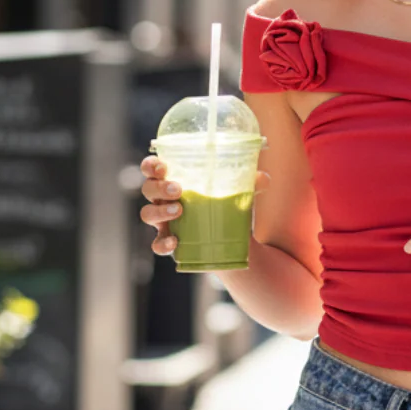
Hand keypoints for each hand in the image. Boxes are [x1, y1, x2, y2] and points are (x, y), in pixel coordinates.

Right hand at [138, 153, 269, 255]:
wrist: (231, 240)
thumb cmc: (226, 206)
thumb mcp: (238, 193)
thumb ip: (250, 184)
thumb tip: (263, 177)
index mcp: (174, 180)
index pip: (152, 168)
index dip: (151, 165)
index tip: (162, 167)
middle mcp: (163, 199)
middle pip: (148, 189)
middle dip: (159, 187)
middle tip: (178, 190)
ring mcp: (164, 222)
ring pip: (147, 214)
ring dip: (159, 211)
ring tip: (179, 211)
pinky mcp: (168, 242)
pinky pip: (156, 244)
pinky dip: (162, 243)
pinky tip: (175, 242)